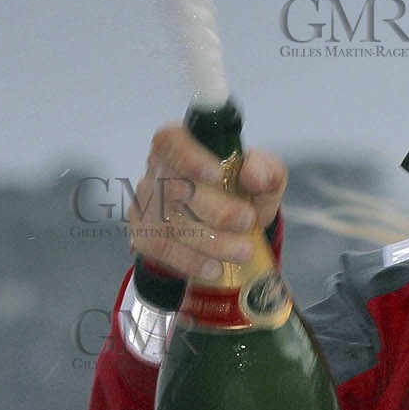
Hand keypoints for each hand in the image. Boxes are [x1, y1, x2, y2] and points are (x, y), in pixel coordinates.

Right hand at [125, 122, 287, 279]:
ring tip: (242, 251)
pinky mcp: (142, 233)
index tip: (218, 174)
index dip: (190, 157)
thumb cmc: (241, 190)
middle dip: (215, 209)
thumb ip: (266, 170)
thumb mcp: (263, 176)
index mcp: (181, 143)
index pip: (172, 141)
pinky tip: (215, 267)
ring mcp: (145, 203)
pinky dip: (190, 261)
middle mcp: (157, 170)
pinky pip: (161, 248)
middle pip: (174, 188)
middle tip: (248, 221)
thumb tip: (253, 175)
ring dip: (209, 240)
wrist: (227, 227)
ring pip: (169, 222)